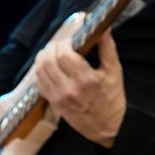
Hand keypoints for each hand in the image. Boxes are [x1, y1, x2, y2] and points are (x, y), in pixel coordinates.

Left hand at [34, 27, 126, 147]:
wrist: (107, 127)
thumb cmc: (113, 98)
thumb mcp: (115, 71)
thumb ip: (107, 47)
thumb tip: (103, 28)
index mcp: (87, 80)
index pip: (64, 55)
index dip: (64, 43)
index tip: (70, 40)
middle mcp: (69, 90)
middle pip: (48, 61)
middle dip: (51, 48)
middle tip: (60, 44)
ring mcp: (59, 98)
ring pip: (40, 72)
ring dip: (43, 58)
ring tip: (52, 52)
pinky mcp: (54, 103)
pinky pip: (39, 83)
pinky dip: (40, 71)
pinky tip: (49, 66)